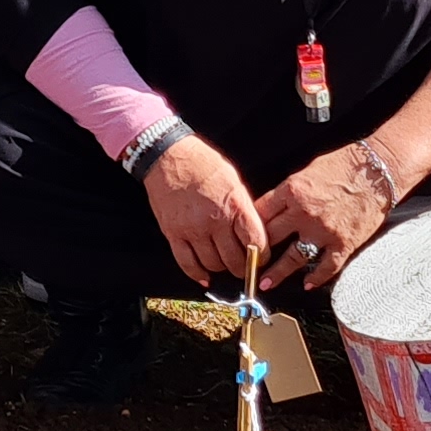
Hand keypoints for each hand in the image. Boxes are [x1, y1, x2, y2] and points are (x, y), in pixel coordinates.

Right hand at [139, 129, 269, 289]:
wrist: (168, 155)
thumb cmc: (202, 163)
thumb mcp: (233, 180)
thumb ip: (243, 208)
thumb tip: (253, 234)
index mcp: (234, 205)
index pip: (255, 243)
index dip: (261, 256)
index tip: (261, 259)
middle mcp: (214, 220)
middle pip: (234, 260)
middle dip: (242, 267)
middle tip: (243, 266)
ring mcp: (192, 229)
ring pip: (212, 264)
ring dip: (221, 268)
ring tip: (223, 262)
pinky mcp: (173, 233)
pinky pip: (187, 263)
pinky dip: (197, 274)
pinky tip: (204, 276)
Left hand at [253, 143, 402, 291]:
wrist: (377, 170)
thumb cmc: (346, 164)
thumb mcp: (308, 170)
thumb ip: (290, 191)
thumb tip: (275, 206)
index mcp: (292, 191)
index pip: (261, 212)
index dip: (249, 225)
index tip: (244, 235)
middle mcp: (303, 213)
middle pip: (271, 237)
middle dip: (257, 250)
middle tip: (248, 262)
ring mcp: (323, 231)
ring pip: (293, 258)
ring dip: (278, 272)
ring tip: (266, 283)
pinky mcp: (343, 243)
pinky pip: (325, 267)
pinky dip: (315, 278)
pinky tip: (307, 284)